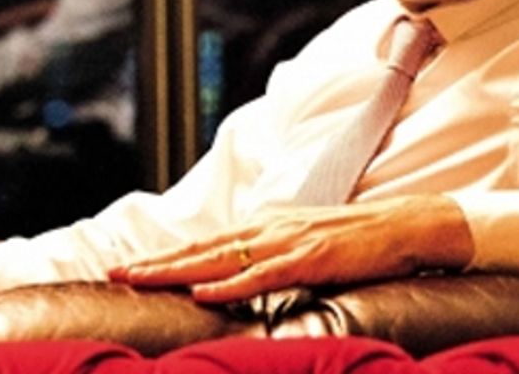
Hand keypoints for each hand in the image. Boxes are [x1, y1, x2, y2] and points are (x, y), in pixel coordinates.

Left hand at [109, 194, 472, 302]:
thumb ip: (272, 257)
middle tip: (113, 273)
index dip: (166, 257)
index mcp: (266, 228)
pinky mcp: (310, 258)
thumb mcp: (305, 245)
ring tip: (140, 279)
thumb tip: (241, 276)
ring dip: (177, 271)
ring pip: (221, 259)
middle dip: (155, 262)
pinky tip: (204, 294)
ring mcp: (288, 242)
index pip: (206, 245)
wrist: (404, 224)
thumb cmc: (358, 238)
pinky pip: (263, 274)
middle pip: (201, 249)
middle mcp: (269, 229)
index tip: (129, 267)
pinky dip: (231, 285)